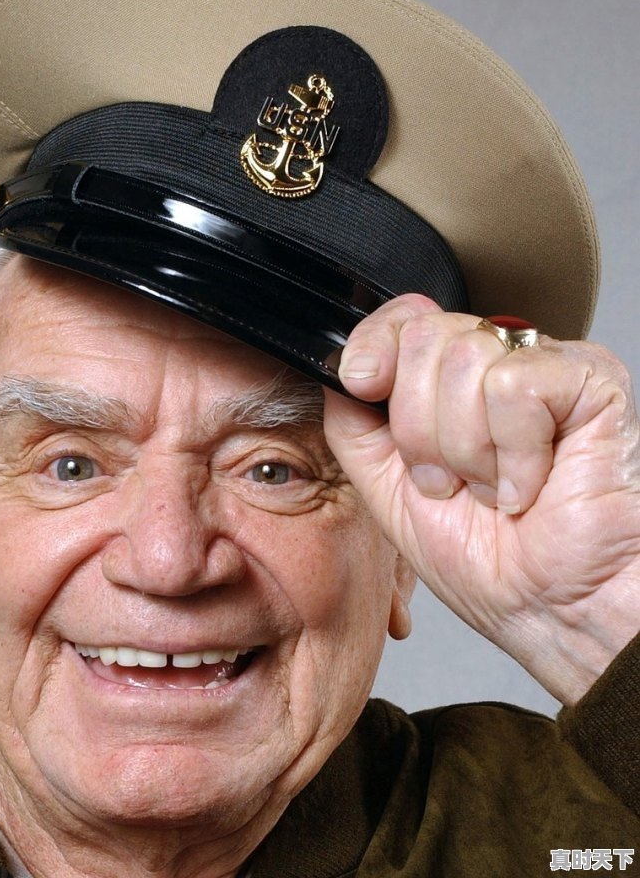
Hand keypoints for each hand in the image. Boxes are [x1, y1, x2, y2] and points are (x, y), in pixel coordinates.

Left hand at [324, 294, 639, 704]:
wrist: (548, 609)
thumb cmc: (486, 559)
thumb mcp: (386, 488)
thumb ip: (354, 424)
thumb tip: (336, 370)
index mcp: (450, 383)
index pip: (405, 317)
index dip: (375, 343)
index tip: (363, 383)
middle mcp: (497, 363)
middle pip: (424, 337)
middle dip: (420, 430)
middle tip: (452, 481)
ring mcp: (545, 366)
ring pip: (464, 361)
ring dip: (468, 451)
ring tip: (494, 488)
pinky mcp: (589, 379)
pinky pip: (514, 384)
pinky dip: (514, 453)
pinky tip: (530, 484)